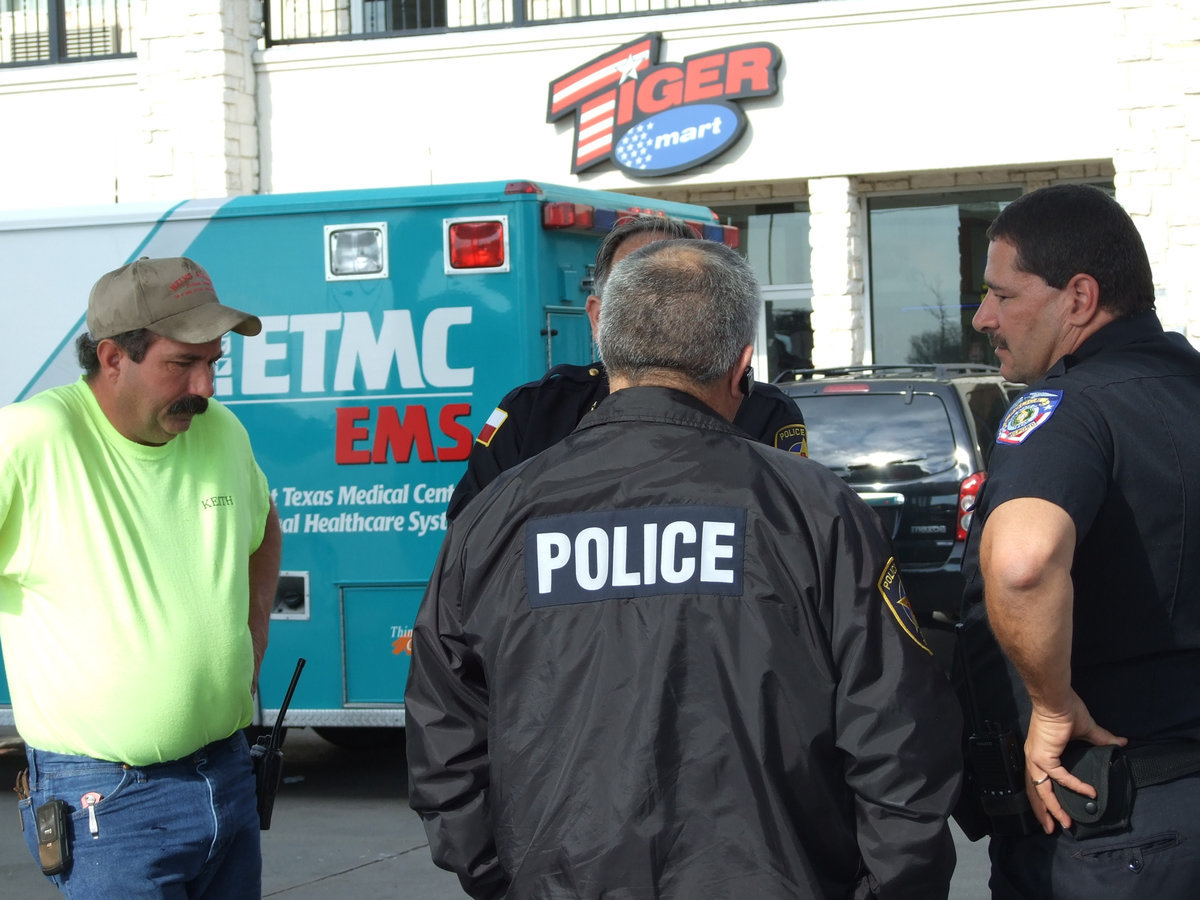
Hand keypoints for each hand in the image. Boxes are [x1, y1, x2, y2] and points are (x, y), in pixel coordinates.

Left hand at [1023, 690, 1126, 833]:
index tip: (1055, 813)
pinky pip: (1060, 776)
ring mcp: (1036, 758)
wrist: (1057, 698)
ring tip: (1064, 823)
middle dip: (1043, 812)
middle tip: (1052, 829)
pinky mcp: (1044, 756)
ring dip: (1052, 808)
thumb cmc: (1067, 710)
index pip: (1038, 781)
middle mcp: (1034, 758)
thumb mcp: (1086, 730)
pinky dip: (1074, 785)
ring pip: (1041, 790)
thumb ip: (1102, 739)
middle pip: (1035, 791)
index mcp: (1040, 753)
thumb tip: (1121, 742)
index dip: (1045, 798)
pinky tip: (1088, 792)